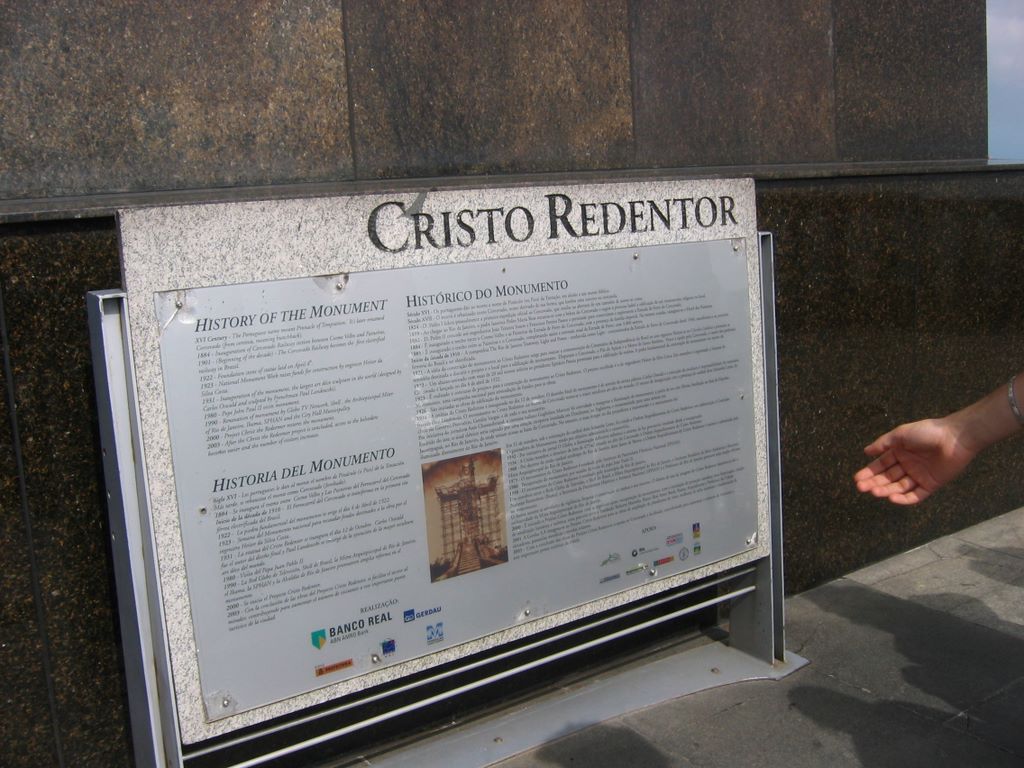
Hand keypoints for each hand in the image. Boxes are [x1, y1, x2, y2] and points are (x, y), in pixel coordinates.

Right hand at [853, 418, 978, 504]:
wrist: (955, 438)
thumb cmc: (927, 432)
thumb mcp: (901, 434)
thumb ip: (883, 444)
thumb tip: (865, 451)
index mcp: (900, 452)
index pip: (881, 465)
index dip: (869, 472)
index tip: (857, 479)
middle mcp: (908, 465)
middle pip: (888, 478)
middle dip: (874, 483)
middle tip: (861, 488)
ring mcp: (919, 476)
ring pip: (899, 487)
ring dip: (886, 490)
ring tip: (875, 492)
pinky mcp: (931, 485)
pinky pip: (916, 495)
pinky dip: (904, 499)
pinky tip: (893, 499)